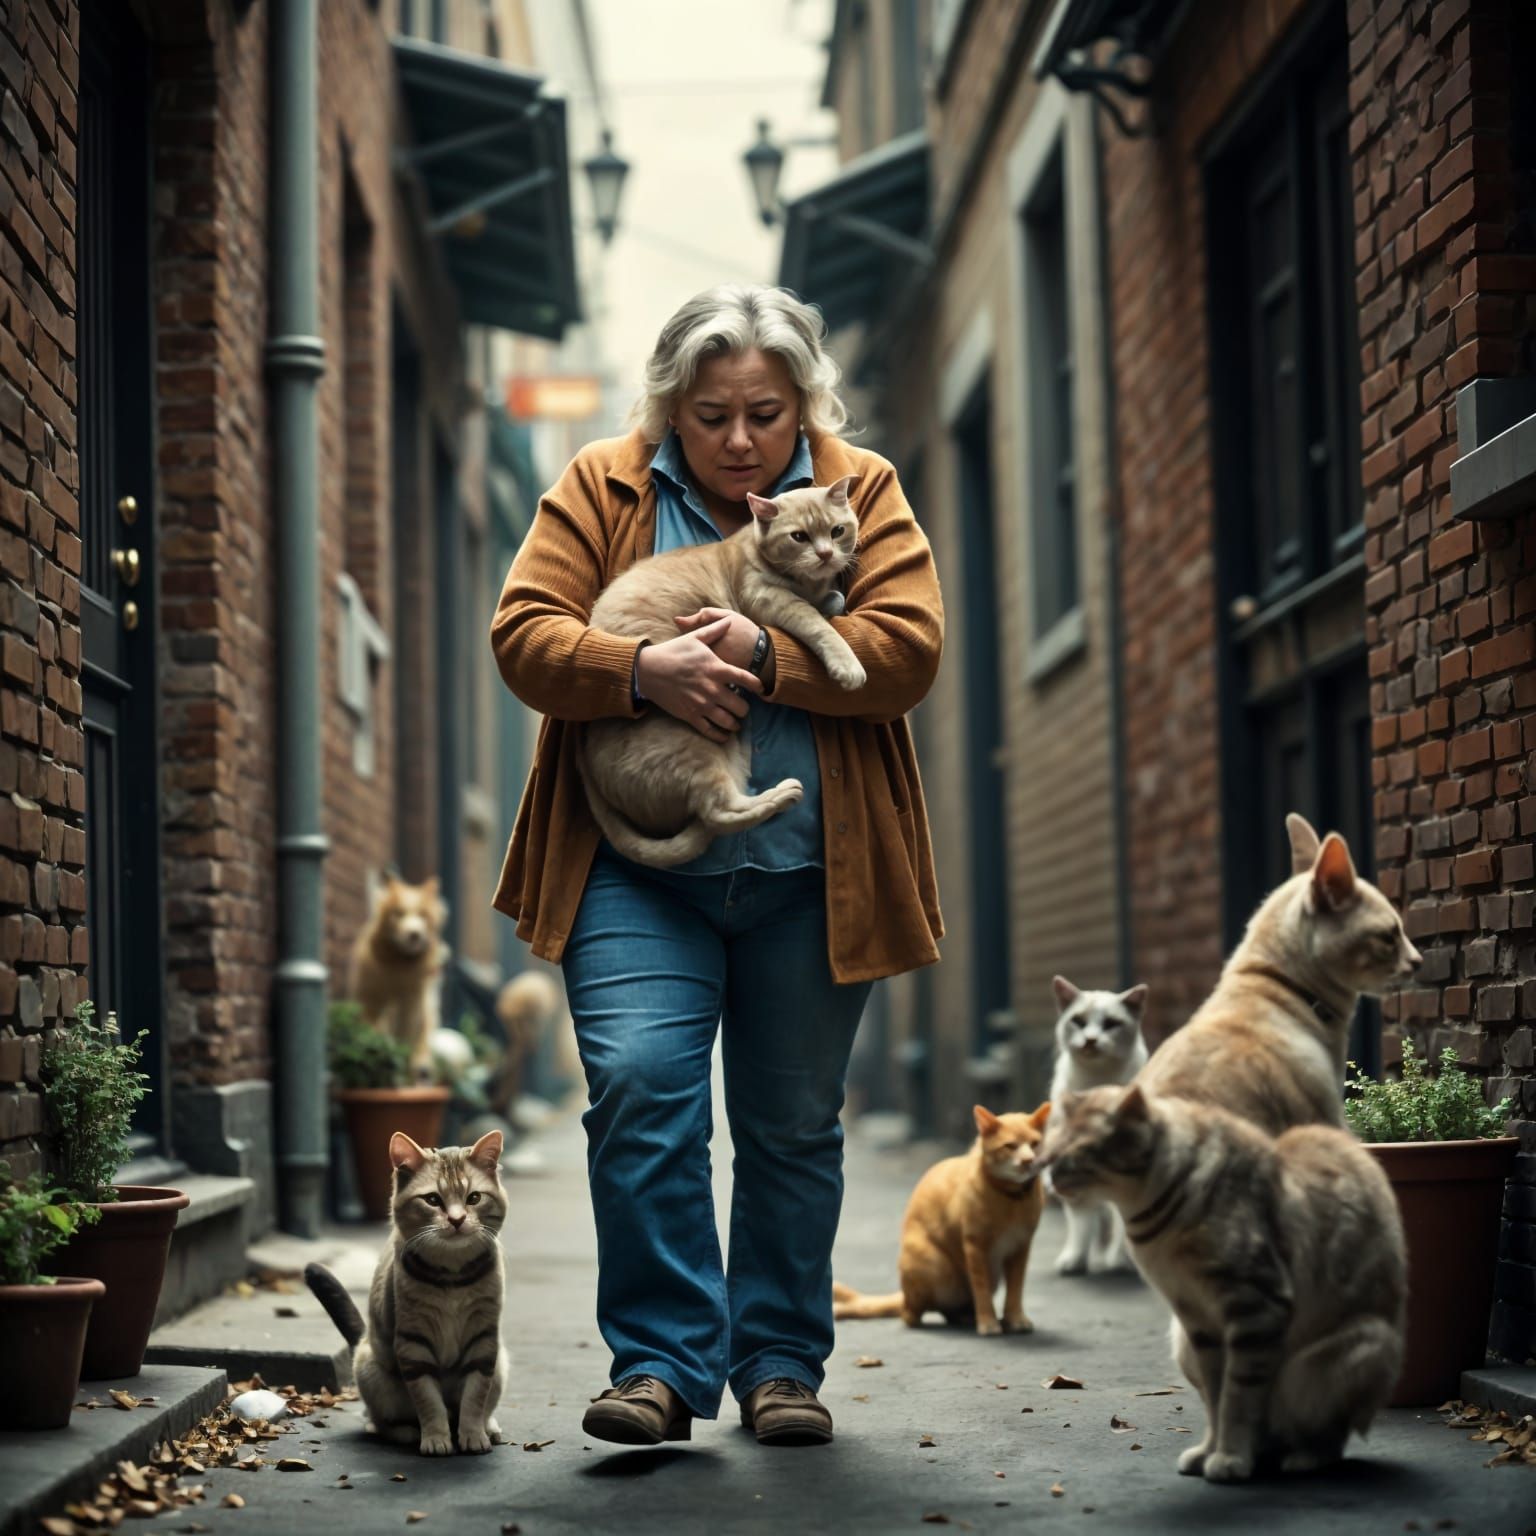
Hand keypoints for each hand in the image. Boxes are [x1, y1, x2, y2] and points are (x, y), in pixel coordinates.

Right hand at [635, 617, 761, 740]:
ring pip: (728, 721)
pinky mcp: (690, 715)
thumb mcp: (694, 638)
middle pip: (740, 706)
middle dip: (745, 709)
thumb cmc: (672, 652)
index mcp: (716, 669)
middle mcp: (712, 689)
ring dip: (735, 723)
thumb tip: (729, 621)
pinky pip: (710, 731)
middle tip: (742, 707)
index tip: (761, 689)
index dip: (757, 686)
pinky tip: (725, 735)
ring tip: (736, 722)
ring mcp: (701, 704)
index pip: (745, 679)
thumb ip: (714, 630)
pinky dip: (720, 736)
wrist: (647, 670)